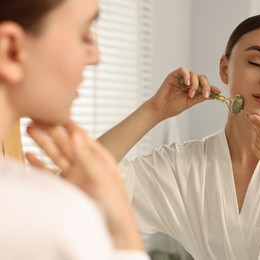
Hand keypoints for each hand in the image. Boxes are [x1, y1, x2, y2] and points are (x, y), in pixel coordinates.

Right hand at [27, 120, 143, 249]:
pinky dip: (39, 165)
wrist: (113, 231)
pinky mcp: (66, 189)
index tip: (59, 113)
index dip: (71, 126)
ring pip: (56, 156)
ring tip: (30, 130)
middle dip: (53, 131)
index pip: (84, 139)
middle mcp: (87, 166)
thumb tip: (76, 135)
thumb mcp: (104, 179)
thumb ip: (88, 158)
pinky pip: (50, 174)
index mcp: (101, 160)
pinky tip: (29, 155)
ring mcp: (75, 177)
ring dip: (43, 144)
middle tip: (38, 118)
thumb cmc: (115, 205)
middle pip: (67, 145)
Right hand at [146, 67, 220, 119]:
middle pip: (202, 78)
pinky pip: (183, 70)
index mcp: (193, 88)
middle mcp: (188, 82)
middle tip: (206, 95)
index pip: (205, 85)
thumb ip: (200, 97)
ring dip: (195, 84)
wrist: (161, 109)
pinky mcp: (174, 75)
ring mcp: (181, 78)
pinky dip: (187, 76)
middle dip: (206, 86)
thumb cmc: (173, 106)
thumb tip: (213, 94)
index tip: (218, 92)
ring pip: (194, 74)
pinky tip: (187, 84)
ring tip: (191, 94)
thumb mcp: (190, 102)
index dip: (212, 87)